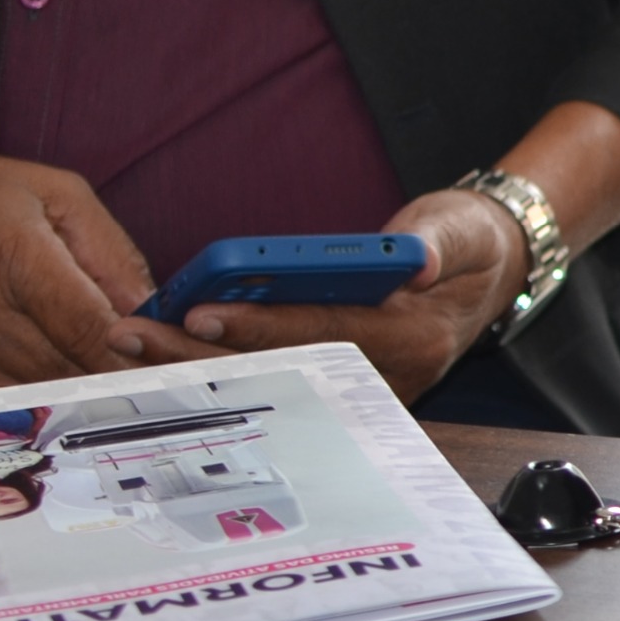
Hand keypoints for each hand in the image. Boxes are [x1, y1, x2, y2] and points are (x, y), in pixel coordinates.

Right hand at [0, 144, 151, 391]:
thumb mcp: (54, 193)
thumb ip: (110, 250)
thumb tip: (148, 304)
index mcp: (13, 258)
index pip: (89, 329)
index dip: (134, 352)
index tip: (160, 356)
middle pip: (66, 369)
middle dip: (108, 367)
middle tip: (130, 353)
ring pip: (34, 391)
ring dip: (66, 378)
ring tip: (72, 345)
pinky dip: (20, 387)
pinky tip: (25, 358)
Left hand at [115, 186, 523, 400]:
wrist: (488, 276)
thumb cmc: (467, 246)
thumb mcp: (463, 228)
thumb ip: (438, 241)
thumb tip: (416, 260)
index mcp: (416, 337)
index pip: (326, 333)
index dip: (261, 326)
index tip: (200, 313)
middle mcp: (387, 376)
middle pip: (279, 370)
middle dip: (200, 356)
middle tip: (133, 334)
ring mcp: (361, 392)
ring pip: (265, 384)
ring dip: (193, 367)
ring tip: (131, 342)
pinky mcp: (338, 391)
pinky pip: (270, 384)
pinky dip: (214, 372)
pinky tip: (160, 358)